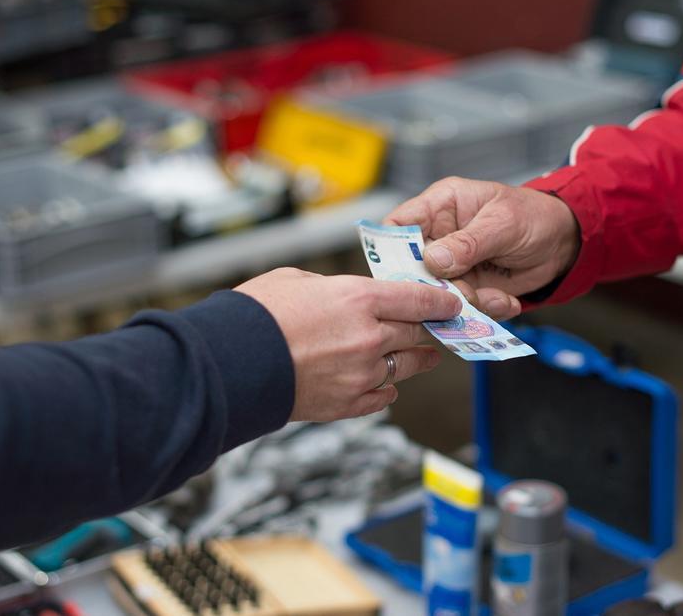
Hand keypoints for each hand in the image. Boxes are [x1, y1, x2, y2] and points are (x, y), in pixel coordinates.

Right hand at [235, 268, 460, 421]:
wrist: (231, 362)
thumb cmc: (256, 316)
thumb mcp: (297, 279)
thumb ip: (333, 288)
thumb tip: (346, 296)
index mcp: (360, 299)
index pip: (419, 300)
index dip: (440, 302)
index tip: (451, 304)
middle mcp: (369, 337)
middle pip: (416, 333)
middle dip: (428, 329)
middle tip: (437, 328)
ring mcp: (361, 374)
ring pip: (405, 366)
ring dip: (416, 359)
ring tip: (424, 356)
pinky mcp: (347, 403)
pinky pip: (383, 397)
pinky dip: (386, 388)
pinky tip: (386, 384)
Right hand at [385, 177, 579, 317]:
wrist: (564, 243)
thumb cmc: (533, 216)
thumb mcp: (503, 224)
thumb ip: (468, 242)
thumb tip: (434, 259)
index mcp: (440, 207)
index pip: (399, 225)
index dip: (389, 248)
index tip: (398, 273)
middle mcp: (440, 237)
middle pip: (413, 268)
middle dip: (434, 287)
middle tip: (460, 293)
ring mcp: (452, 267)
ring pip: (438, 294)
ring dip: (466, 303)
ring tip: (495, 297)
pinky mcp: (468, 288)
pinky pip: (464, 308)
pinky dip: (486, 310)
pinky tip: (506, 299)